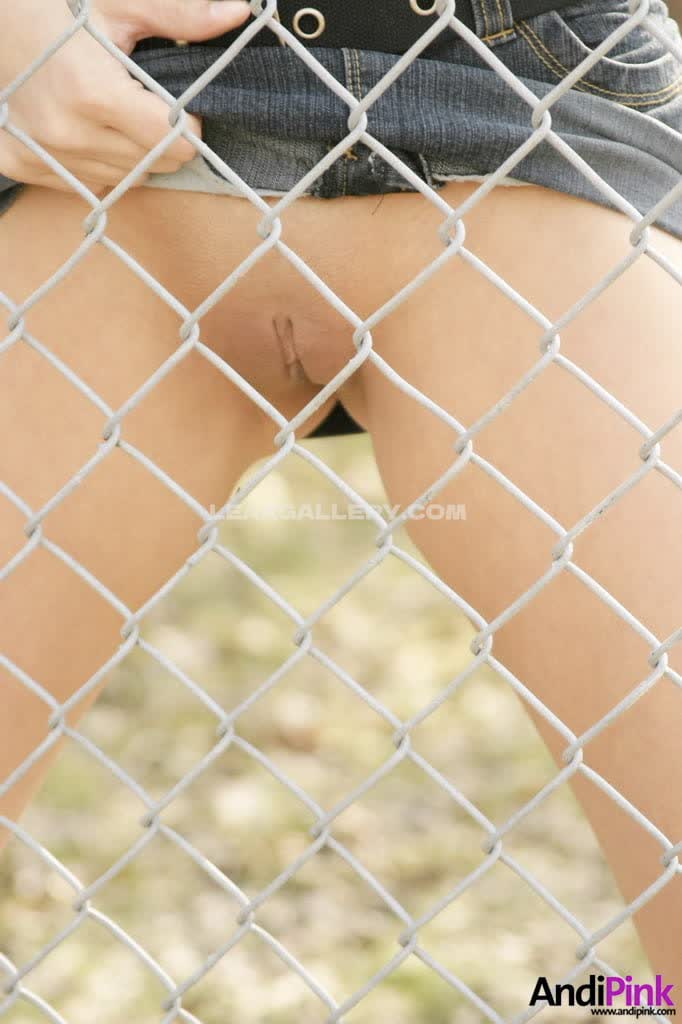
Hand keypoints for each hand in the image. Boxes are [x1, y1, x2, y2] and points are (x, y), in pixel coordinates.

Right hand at [0, 0, 250, 195]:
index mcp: (91, 92)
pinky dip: (94, 161)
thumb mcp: (115, 2)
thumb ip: (178, 15)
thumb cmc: (53, 6)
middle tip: (140, 102)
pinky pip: (85, 182)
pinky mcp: (21, 165)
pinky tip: (81, 126)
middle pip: (151, 164)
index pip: (173, 144)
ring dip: (127, 152)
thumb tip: (237, 14)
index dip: (185, 124)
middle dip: (158, 138)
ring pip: (121, 178)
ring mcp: (41, 155)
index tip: (176, 104)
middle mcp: (66, 134)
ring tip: (107, 111)